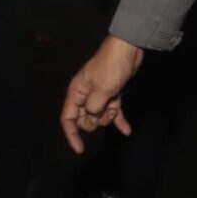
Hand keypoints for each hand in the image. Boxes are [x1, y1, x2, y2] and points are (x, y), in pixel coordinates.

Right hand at [60, 36, 144, 151]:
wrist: (128, 49)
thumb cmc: (111, 67)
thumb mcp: (102, 90)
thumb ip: (94, 108)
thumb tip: (92, 118)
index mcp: (76, 92)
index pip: (68, 118)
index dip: (71, 134)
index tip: (80, 149)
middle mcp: (85, 95)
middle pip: (84, 119)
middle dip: (94, 122)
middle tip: (105, 111)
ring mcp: (99, 94)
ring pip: (99, 116)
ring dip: (108, 117)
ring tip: (115, 107)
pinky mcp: (112, 93)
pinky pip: (113, 110)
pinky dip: (119, 120)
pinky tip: (127, 131)